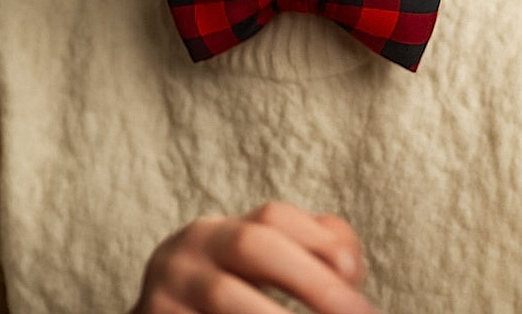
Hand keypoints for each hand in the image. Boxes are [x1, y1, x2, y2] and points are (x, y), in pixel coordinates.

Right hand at [129, 201, 377, 312]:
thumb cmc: (223, 313)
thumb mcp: (255, 279)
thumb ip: (308, 257)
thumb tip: (348, 266)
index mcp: (213, 233)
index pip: (272, 217)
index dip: (319, 242)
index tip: (356, 276)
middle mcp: (184, 255)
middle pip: (252, 245)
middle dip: (311, 280)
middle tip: (359, 313)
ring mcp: (162, 296)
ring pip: (228, 297)